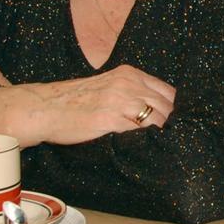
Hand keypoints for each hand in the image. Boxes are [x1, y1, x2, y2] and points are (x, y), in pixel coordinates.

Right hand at [0, 65, 175, 146]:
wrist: (44, 108)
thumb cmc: (74, 101)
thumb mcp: (107, 86)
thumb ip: (131, 93)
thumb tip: (155, 112)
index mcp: (129, 73)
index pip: (168, 92)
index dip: (176, 111)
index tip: (179, 125)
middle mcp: (128, 83)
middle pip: (167, 106)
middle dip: (173, 125)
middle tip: (176, 141)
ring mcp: (120, 100)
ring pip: (157, 119)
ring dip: (162, 134)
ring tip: (165, 148)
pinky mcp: (110, 119)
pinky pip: (139, 132)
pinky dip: (147, 141)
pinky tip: (148, 150)